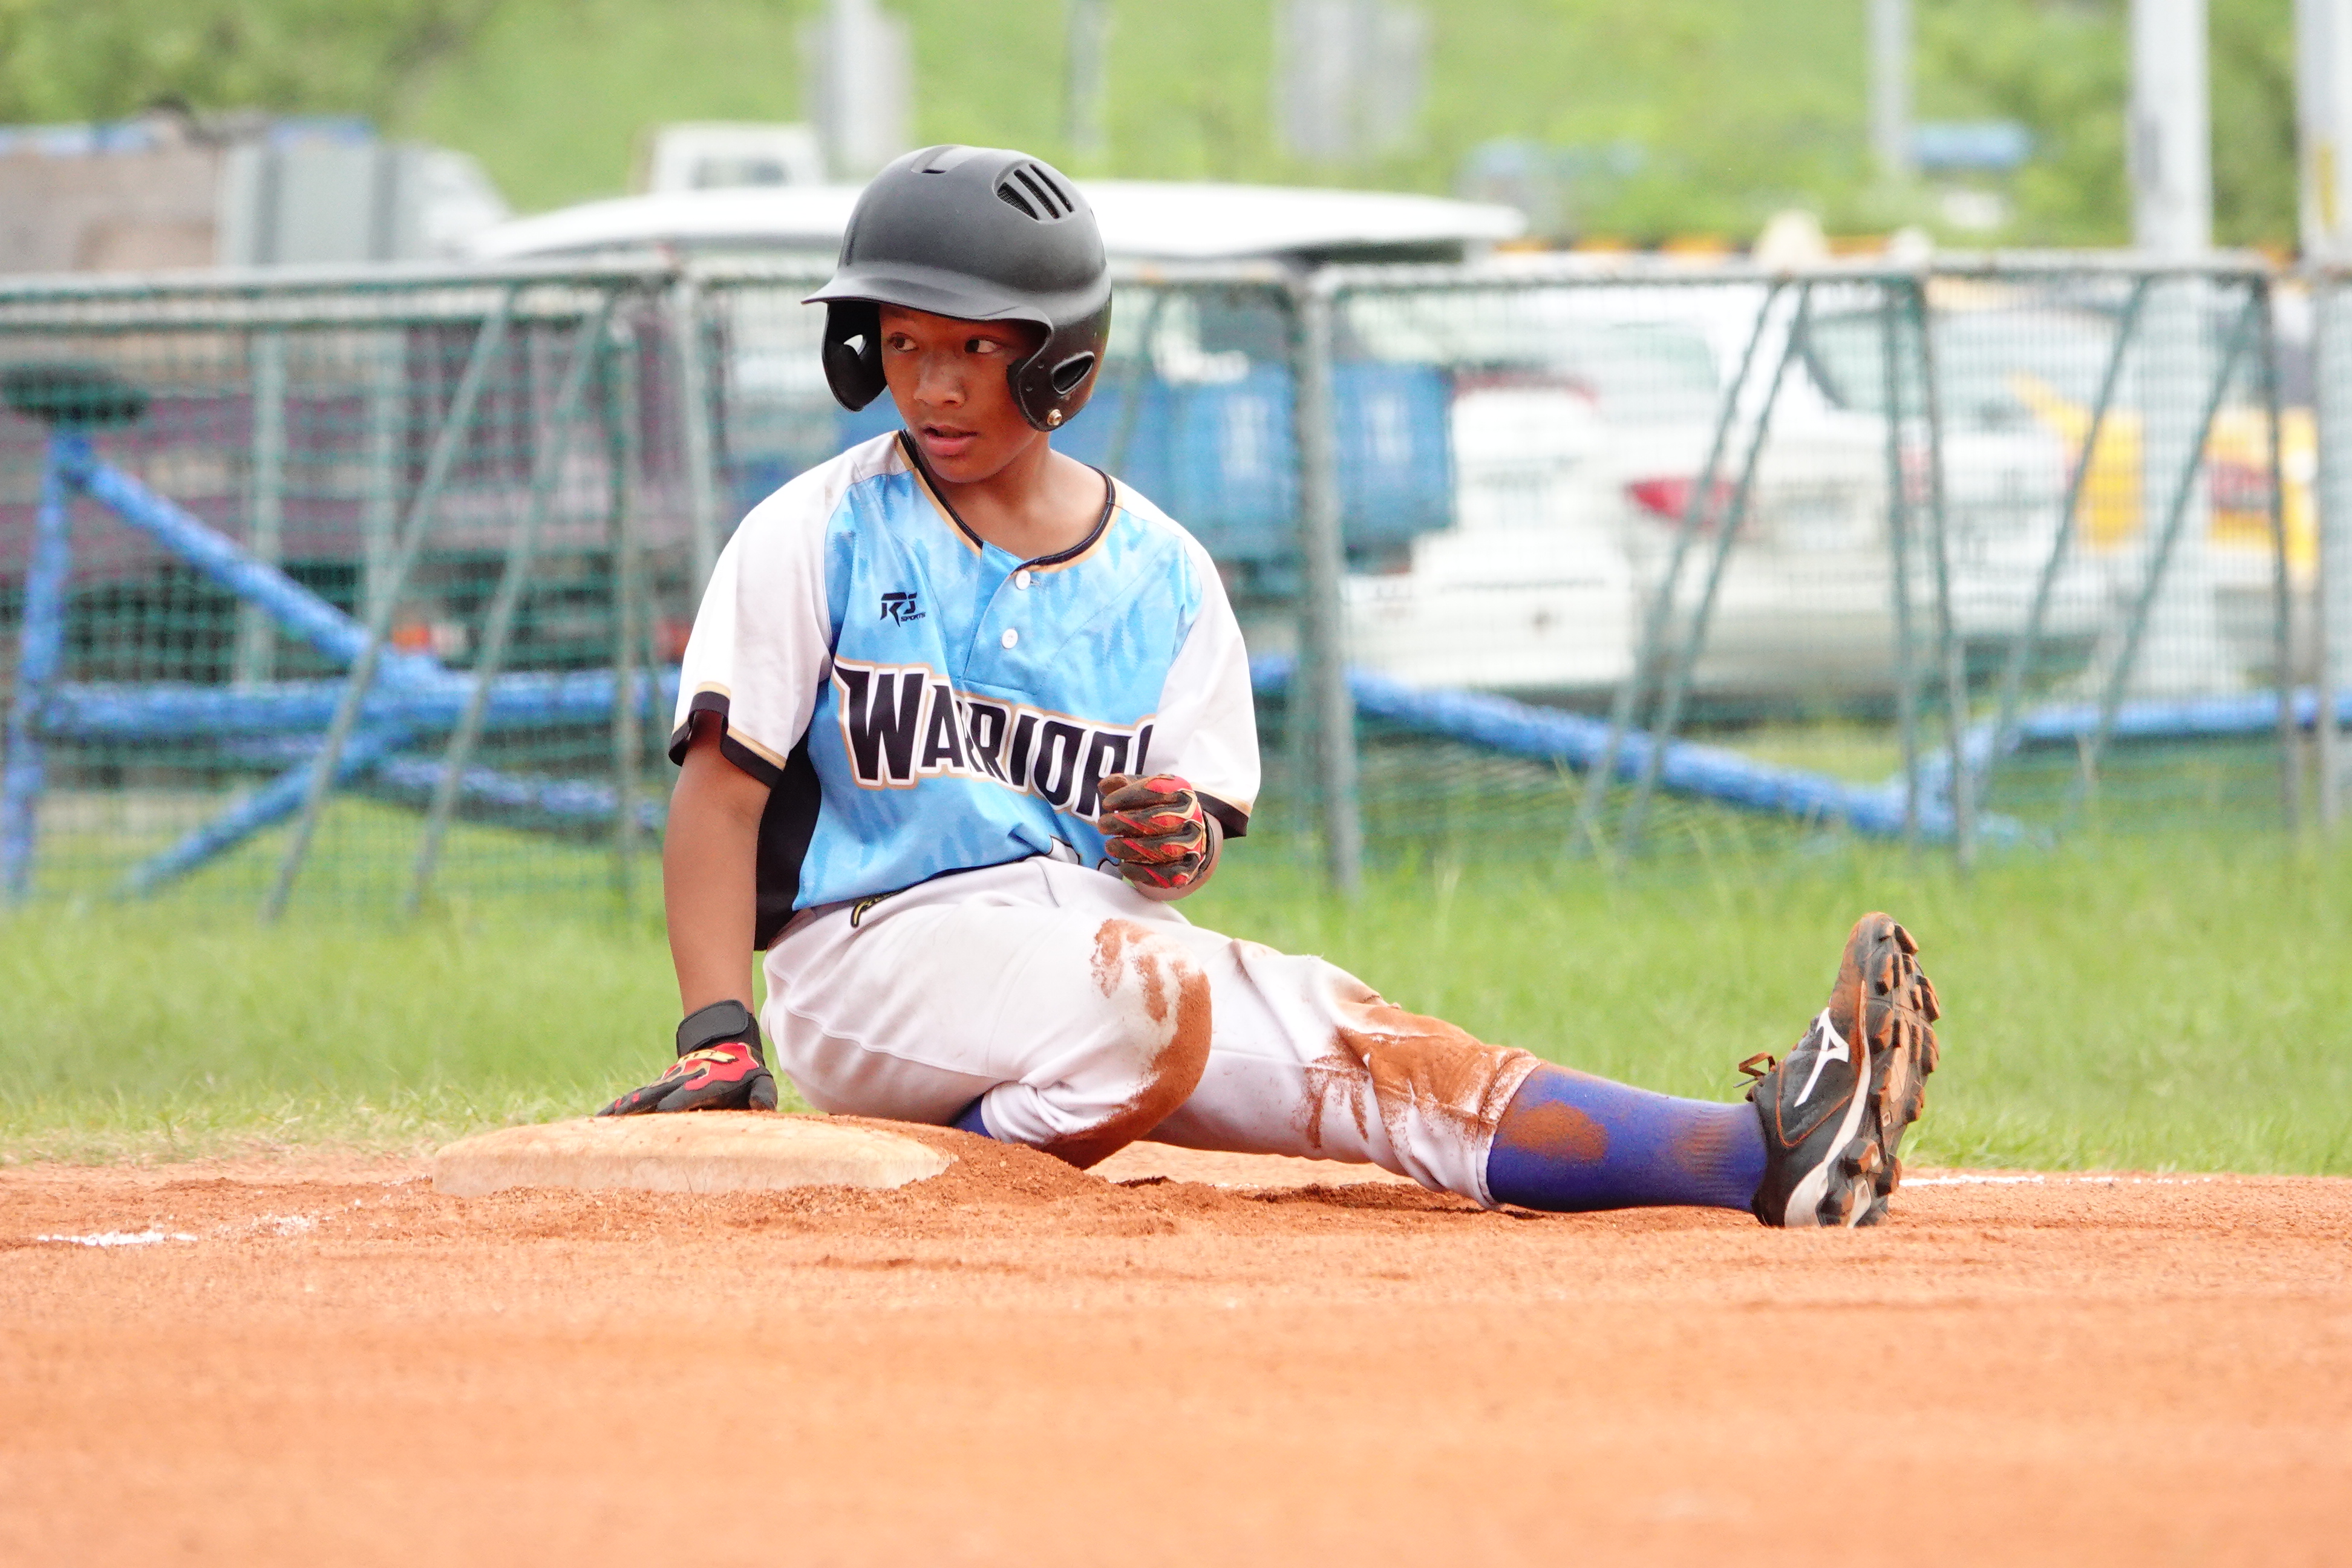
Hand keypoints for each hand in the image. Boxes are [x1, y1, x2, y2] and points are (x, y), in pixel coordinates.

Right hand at [597, 1000, 778, 1115]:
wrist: (724, 1047)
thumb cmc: (745, 1073)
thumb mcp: (761, 1081)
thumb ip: (764, 1094)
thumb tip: (762, 1106)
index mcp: (709, 1082)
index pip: (694, 1091)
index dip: (681, 1098)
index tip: (666, 1109)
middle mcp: (683, 1081)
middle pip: (660, 1093)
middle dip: (643, 1106)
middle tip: (624, 1120)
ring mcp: (667, 1084)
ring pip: (643, 1096)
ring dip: (624, 1108)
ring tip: (604, 1123)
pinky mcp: (658, 1088)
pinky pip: (636, 1099)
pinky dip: (618, 1108)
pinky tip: (600, 1121)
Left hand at [1096, 772, 1212, 893]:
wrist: (1186, 837)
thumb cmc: (1157, 809)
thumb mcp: (1144, 792)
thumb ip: (1124, 784)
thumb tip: (1104, 786)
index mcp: (1182, 793)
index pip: (1157, 790)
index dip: (1128, 796)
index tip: (1107, 804)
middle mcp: (1192, 817)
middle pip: (1158, 820)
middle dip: (1125, 823)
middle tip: (1103, 825)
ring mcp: (1192, 845)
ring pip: (1161, 848)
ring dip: (1129, 848)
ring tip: (1109, 846)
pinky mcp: (1188, 869)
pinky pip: (1165, 874)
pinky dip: (1141, 872)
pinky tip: (1124, 866)